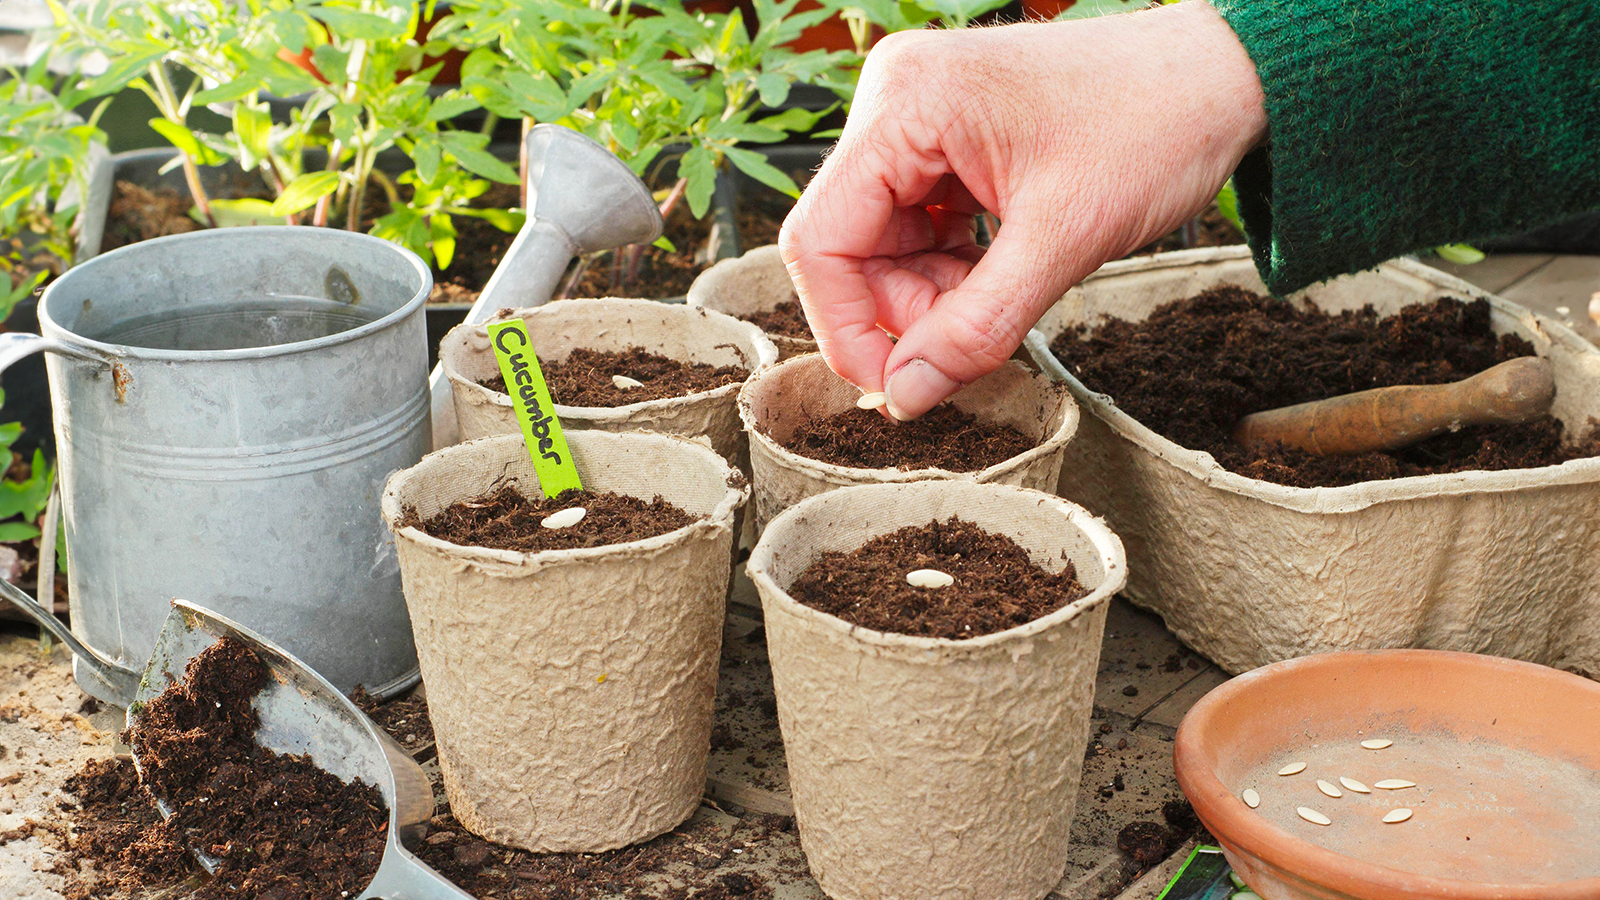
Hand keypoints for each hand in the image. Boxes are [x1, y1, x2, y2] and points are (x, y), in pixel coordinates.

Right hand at [778, 1, 1266, 419]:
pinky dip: (950, 270)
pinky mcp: (946, 140)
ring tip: (1002, 297)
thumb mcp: (1064, 239)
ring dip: (931, 295)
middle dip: (904, 311)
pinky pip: (916, 226)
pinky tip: (1000, 274)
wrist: (1226, 76)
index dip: (848, 326)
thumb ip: (976, 325)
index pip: (820, 239)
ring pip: (882, 245)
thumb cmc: (1158, 123)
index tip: (898, 386)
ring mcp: (919, 118)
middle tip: (971, 341)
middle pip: (849, 245)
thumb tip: (905, 395)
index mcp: (907, 103)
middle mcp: (896, 100)